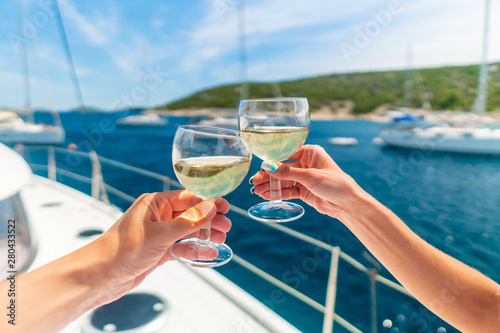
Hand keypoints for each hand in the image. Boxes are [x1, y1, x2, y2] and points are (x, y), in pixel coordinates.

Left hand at [80, 190, 230, 307]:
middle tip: (227, 226)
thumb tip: (212, 207)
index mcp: (155, 203)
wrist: (102, 276)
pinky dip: (194, 249)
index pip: (187, 197)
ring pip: (188, 231)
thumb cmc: (124, 249)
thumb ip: (188, 222)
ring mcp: (159, 233)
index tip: (225, 206)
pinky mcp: (159, 250)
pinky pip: (182, 246)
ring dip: (205, 235)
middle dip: (209, 219)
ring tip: (221, 239)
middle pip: (190, 214)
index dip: (208, 201)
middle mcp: (158, 215)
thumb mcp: (161, 234)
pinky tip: (208, 253)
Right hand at [251, 145, 361, 217]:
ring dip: (271, 186)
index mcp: (311, 152)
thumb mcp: (311, 176)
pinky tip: (266, 195)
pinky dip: (278, 193)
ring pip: (284, 181)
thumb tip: (268, 167)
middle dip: (269, 176)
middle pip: (283, 169)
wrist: (348, 204)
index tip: (260, 167)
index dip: (272, 161)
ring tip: (256, 191)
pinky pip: (288, 190)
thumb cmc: (336, 184)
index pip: (287, 154)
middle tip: (254, 181)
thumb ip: (288, 173)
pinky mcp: (304, 190)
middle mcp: (306, 163)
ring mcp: (305, 177)